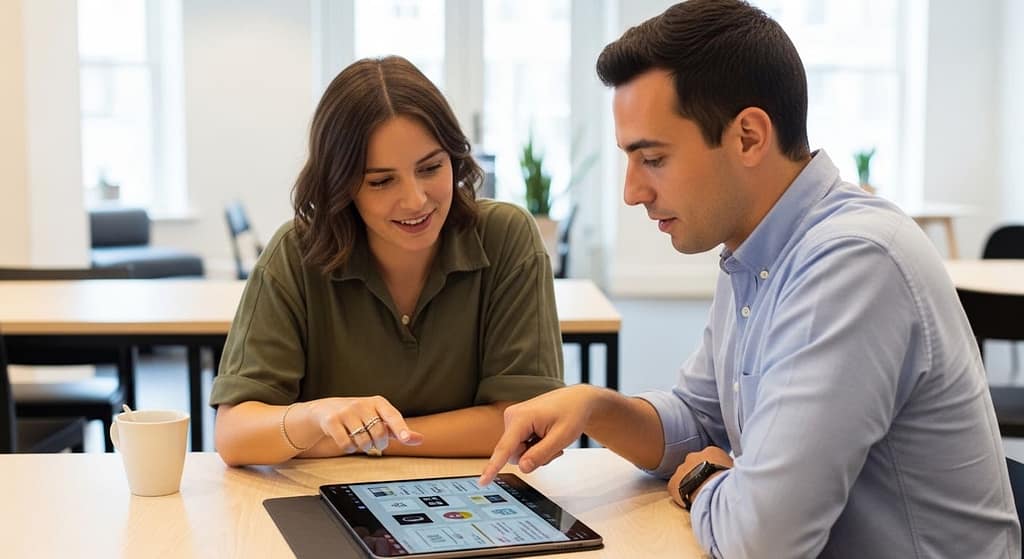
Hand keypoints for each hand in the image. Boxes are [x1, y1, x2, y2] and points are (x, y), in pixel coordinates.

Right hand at [306, 396, 423, 453]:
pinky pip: (346, 444)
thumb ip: (399, 430)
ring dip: (363, 447)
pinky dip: (349, 448)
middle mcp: (362, 404)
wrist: (325, 410)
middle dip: (378, 444)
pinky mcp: (332, 421)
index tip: (405, 438)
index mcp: (378, 402)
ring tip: (360, 440)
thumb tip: (419, 440)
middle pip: (378, 434)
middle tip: (374, 442)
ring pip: (363, 441)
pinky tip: (347, 441)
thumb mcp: (379, 419)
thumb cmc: (359, 416)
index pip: (392, 416)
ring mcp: (346, 411)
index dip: (401, 428)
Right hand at [479, 385, 599, 485]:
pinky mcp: (517, 424)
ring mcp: (513, 420)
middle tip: (553, 444)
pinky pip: (521, 446)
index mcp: (521, 417)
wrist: (577, 400)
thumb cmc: (572, 413)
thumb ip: (540, 454)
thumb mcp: (561, 438)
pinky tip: (546, 435)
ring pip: (519, 452)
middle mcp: (512, 416)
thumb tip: (522, 468)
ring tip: (551, 437)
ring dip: (536, 451)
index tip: (483, 481)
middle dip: (534, 456)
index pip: (505, 448)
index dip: (493, 467)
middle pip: (515, 454)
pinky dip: (535, 446)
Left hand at [667, 446, 732, 507]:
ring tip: (699, 495)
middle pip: (695, 464)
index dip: (713, 469)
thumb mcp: (736, 470)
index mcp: (711, 451)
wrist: (715, 492)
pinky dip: (680, 494)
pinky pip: (675, 489)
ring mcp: (681, 469)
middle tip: (706, 486)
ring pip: (684, 476)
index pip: (711, 457)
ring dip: (690, 483)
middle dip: (699, 473)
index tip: (716, 477)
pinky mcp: (673, 484)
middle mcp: (693, 456)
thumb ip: (731, 468)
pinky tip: (689, 501)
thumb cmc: (729, 482)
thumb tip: (735, 473)